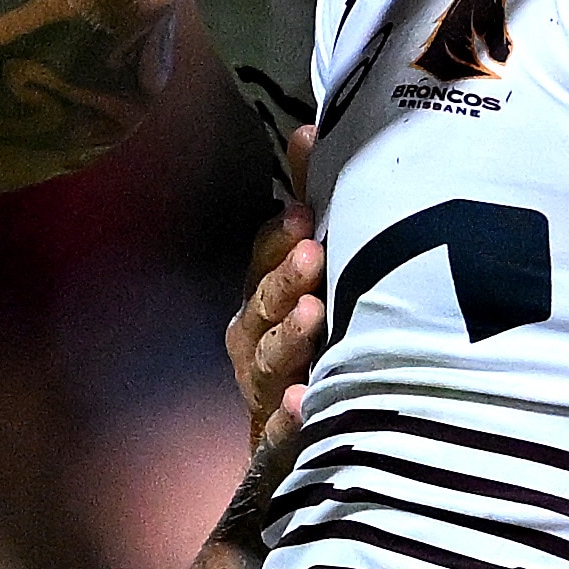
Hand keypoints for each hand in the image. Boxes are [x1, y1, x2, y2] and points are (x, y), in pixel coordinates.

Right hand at [228, 131, 325, 453]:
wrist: (298, 433)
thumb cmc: (310, 334)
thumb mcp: (308, 268)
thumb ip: (309, 202)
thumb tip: (309, 129)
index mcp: (261, 297)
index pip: (262, 259)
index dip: (278, 237)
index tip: (305, 214)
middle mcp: (254, 339)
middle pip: (261, 305)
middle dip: (282, 278)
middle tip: (312, 254)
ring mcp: (264, 389)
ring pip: (268, 360)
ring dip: (287, 336)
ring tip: (313, 316)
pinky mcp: (279, 439)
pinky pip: (279, 432)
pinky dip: (289, 420)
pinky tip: (305, 402)